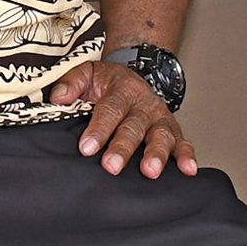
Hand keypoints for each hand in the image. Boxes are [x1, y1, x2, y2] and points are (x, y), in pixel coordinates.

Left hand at [48, 61, 197, 177]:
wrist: (133, 77)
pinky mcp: (173, 131)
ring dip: (156, 154)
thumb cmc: (107, 83)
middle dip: (123, 147)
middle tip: (111, 166)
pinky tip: (188, 170)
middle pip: (134, 126)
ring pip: (161, 135)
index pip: (110, 109)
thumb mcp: (88, 73)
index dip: (99, 129)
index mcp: (122, 88)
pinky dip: (187, 156)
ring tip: (150, 172)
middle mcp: (144, 103)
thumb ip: (72, 83)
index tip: (86, 148)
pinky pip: (183, 142)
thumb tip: (58, 97)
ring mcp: (160, 117)